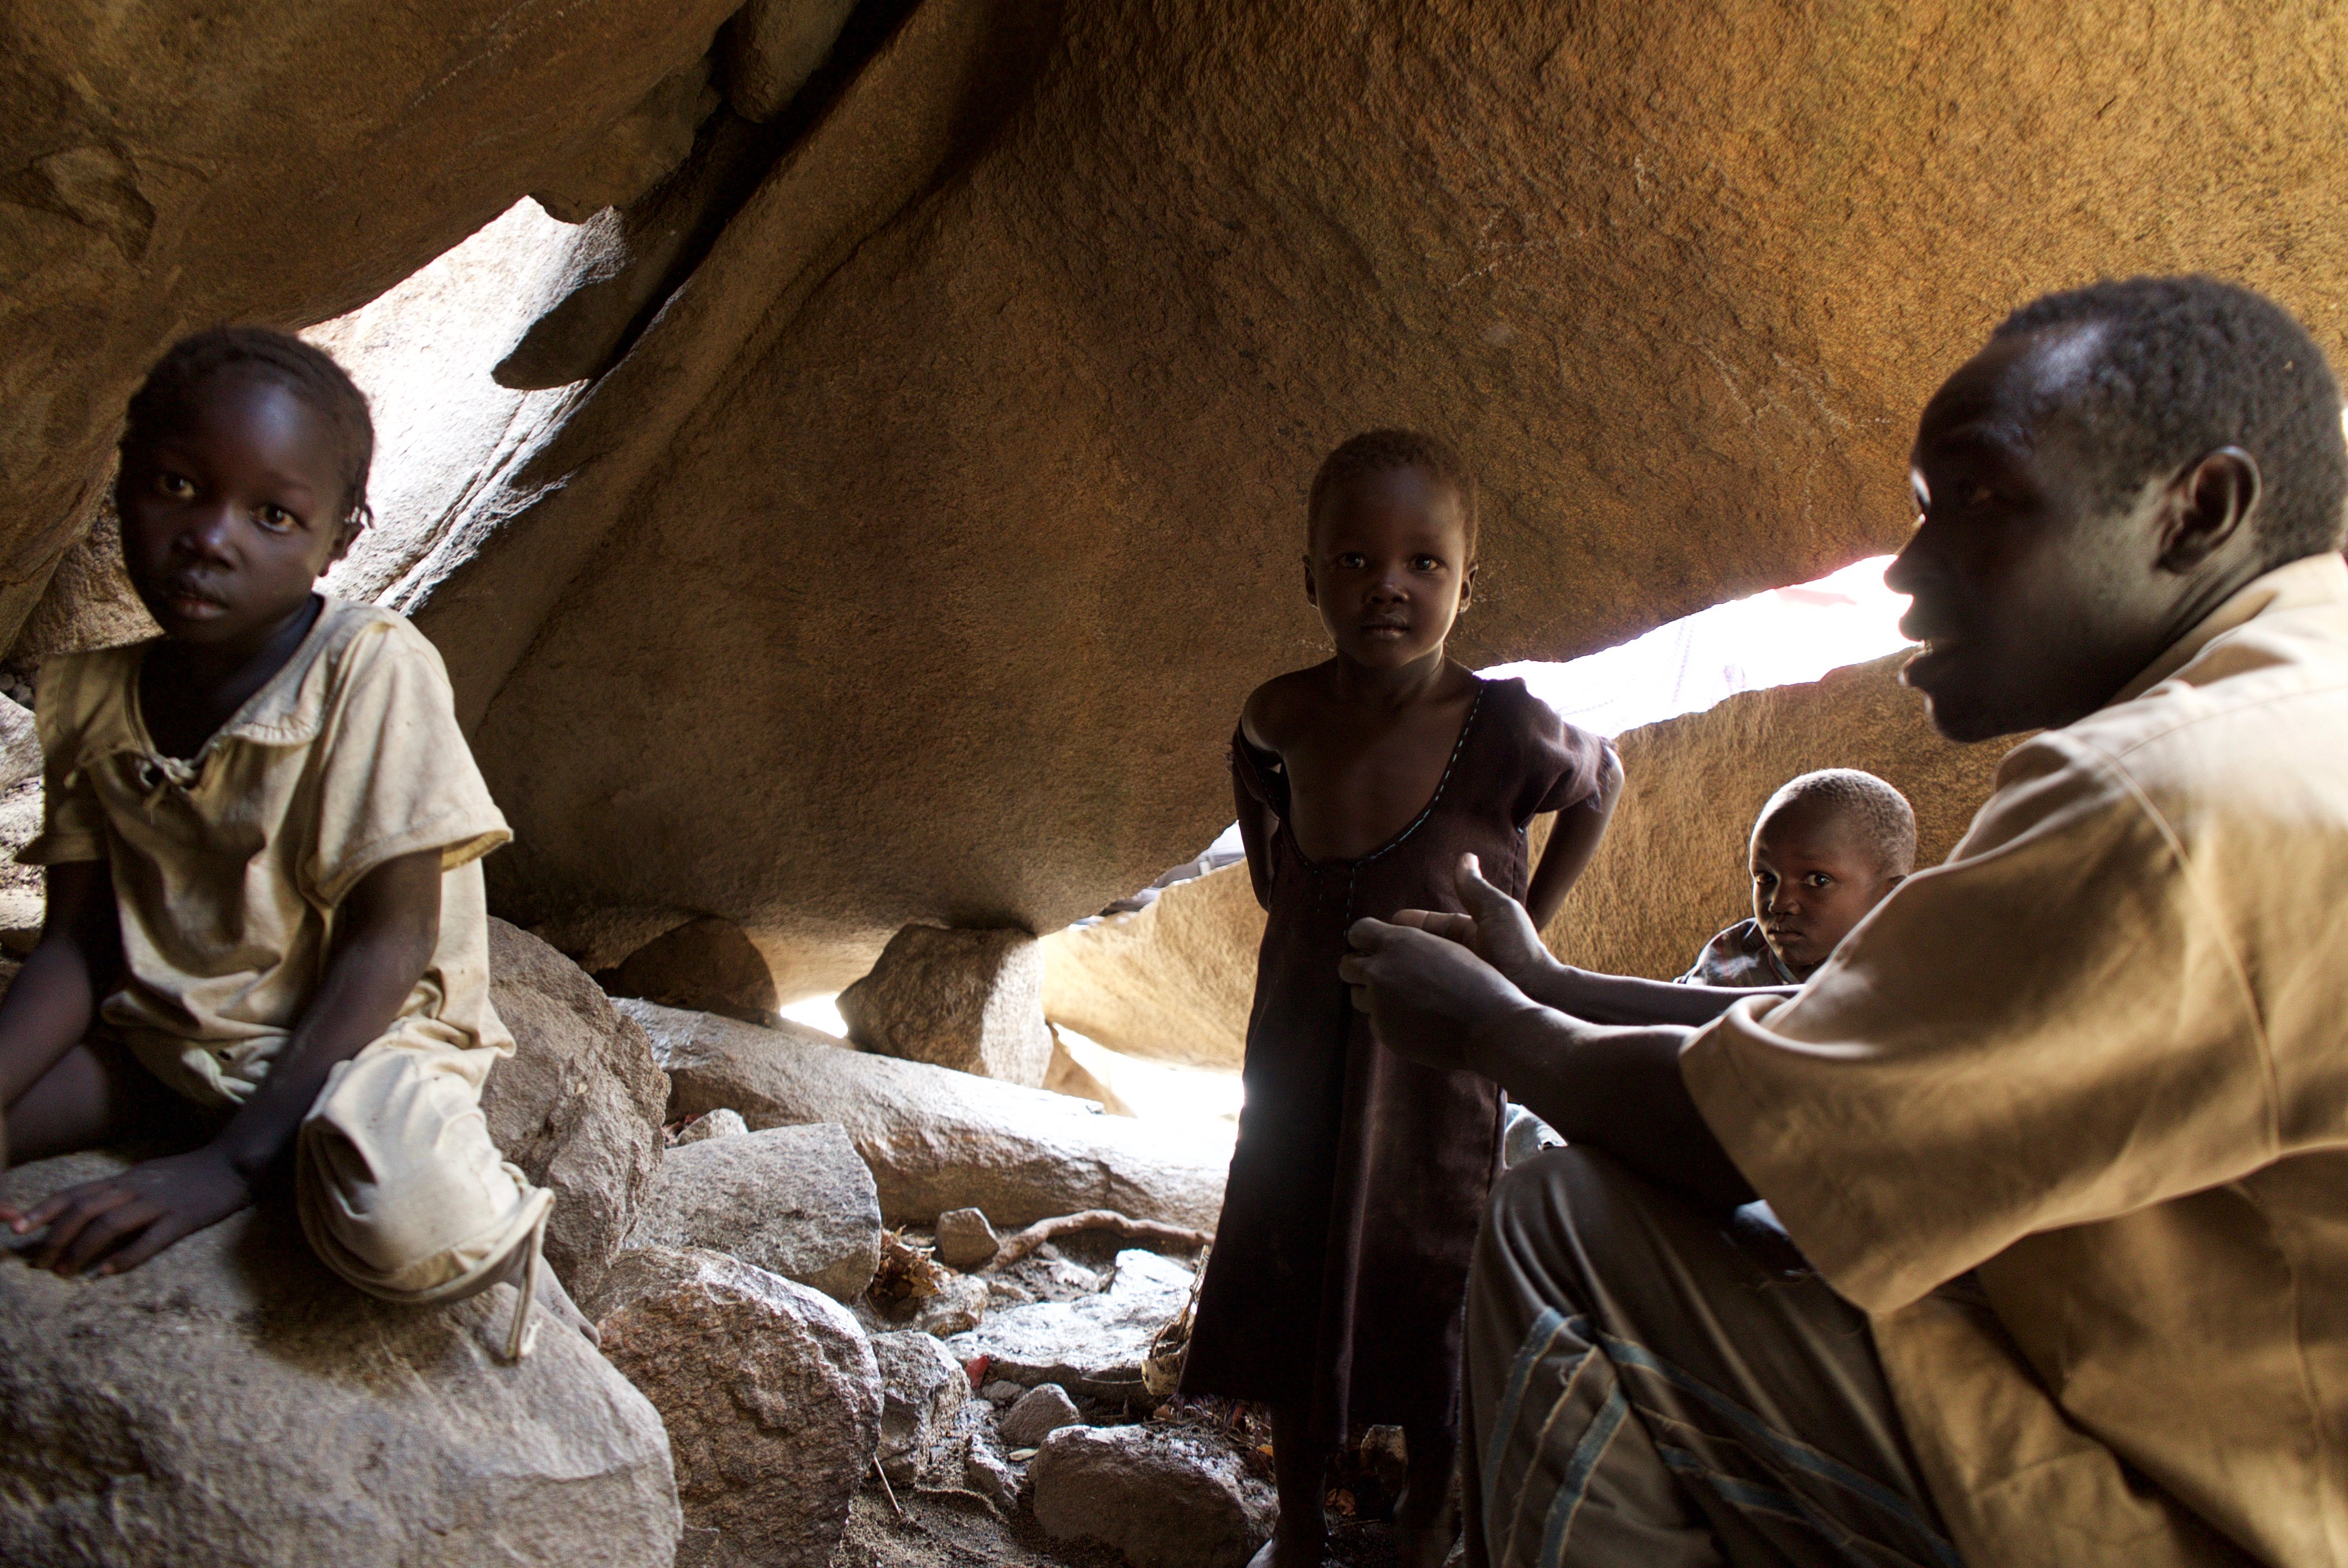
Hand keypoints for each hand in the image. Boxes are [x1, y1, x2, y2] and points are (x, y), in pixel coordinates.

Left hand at [2, 1144, 253, 1276]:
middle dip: (57, 1238)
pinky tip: (110, 1272)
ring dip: (82, 1249)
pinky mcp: (183, 1218)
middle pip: (85, 1210)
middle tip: (42, 1265)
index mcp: (125, 1179)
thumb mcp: (146, 1177)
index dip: (43, 1211)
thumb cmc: (188, 1174)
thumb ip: (117, 1194)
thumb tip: (82, 1214)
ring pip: (110, 1224)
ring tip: (66, 1272)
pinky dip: (127, 1256)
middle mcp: (135, 1189)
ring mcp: (159, 1203)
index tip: (17, 1230)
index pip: (75, 1193)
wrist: (234, 1163)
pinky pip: (151, 1239)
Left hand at [1338, 917, 1540, 1074]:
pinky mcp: (1384, 1031)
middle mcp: (1381, 971)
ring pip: (1357, 996)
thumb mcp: (1445, 946)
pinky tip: (1415, 1021)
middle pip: (1347, 965)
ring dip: (1373, 995)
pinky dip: (1389, 1020)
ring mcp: (1379, 1004)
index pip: (1358, 931)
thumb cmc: (1477, 982)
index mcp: (1398, 942)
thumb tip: (1390, 943)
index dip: (1364, 939)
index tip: (1370, 946)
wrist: (1489, 1026)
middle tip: (1379, 975)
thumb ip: (1411, 943)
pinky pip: (1375, 1021)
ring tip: (1403, 999)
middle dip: (1359, 968)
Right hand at [1388, 853, 1557, 989]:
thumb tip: (1464, 856)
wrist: (1539, 995)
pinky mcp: (1456, 1003)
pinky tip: (1391, 995)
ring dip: (1399, 971)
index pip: (1427, 926)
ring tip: (1372, 974)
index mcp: (1467, 932)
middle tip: (1367, 951)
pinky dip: (1411, 993)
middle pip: (1420, 949)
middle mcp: (1460, 955)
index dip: (1404, 926)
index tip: (1382, 927)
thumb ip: (1475, 888)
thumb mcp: (1497, 912)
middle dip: (1396, 949)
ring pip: (1420, 972)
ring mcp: (1457, 979)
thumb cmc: (1520, 951)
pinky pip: (1428, 995)